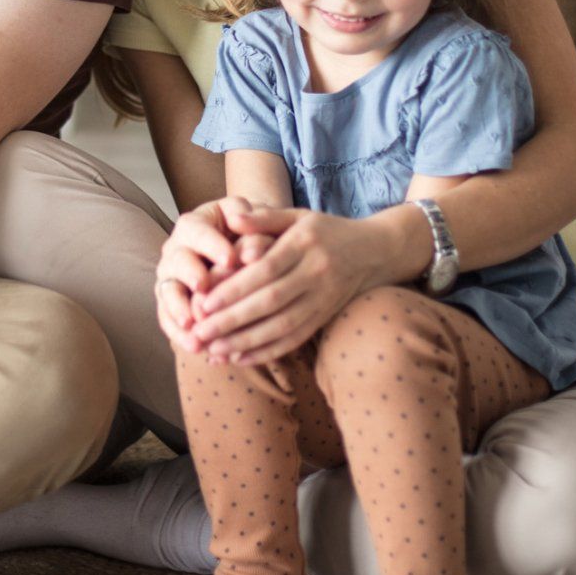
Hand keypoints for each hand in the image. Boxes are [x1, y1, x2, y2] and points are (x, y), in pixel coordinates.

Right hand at [153, 196, 254, 356]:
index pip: (198, 232)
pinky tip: (196, 347)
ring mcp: (170, 278)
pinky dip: (180, 334)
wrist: (239, 244)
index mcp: (193, 225)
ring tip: (194, 326)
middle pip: (177, 261)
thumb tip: (254, 252)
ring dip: (180, 310)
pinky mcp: (170, 303)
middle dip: (190, 274)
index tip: (231, 259)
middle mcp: (175, 250)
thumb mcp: (252, 220)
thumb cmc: (248, 230)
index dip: (213, 245)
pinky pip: (168, 319)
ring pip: (168, 293)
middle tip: (204, 286)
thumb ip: (253, 227)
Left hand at [188, 207, 390, 365]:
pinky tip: (241, 358)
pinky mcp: (326, 316)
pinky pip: (296, 338)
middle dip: (232, 321)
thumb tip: (231, 218)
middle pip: (270, 302)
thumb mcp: (298, 215)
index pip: (264, 271)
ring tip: (214, 351)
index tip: (203, 303)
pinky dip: (268, 351)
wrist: (376, 250)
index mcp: (304, 243)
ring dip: (246, 342)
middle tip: (199, 334)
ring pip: (282, 326)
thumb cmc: (326, 231)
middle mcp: (316, 272)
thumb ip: (264, 217)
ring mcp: (324, 298)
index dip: (234, 289)